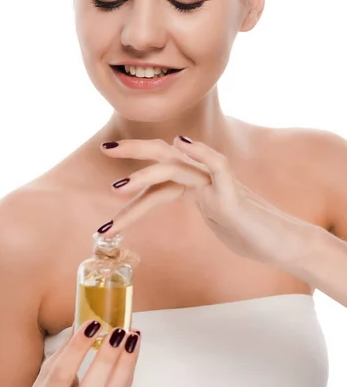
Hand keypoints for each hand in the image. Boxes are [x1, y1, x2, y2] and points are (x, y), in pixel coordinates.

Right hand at [21, 321, 140, 386]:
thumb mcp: (45, 374)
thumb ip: (65, 350)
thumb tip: (85, 319)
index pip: (61, 375)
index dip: (77, 348)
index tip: (92, 325)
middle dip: (107, 359)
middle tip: (117, 332)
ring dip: (125, 364)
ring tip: (132, 338)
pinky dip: (128, 371)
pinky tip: (131, 351)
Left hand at [98, 136, 310, 266]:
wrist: (282, 244)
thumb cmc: (249, 233)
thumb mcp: (216, 220)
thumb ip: (201, 206)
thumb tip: (187, 204)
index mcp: (196, 185)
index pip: (160, 177)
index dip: (135, 179)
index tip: (110, 189)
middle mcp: (204, 178)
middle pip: (164, 156)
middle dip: (133, 151)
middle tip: (104, 150)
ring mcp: (218, 185)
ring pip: (177, 167)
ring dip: (144, 175)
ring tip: (115, 188)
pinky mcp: (232, 196)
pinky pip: (217, 165)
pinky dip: (200, 151)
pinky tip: (181, 142)